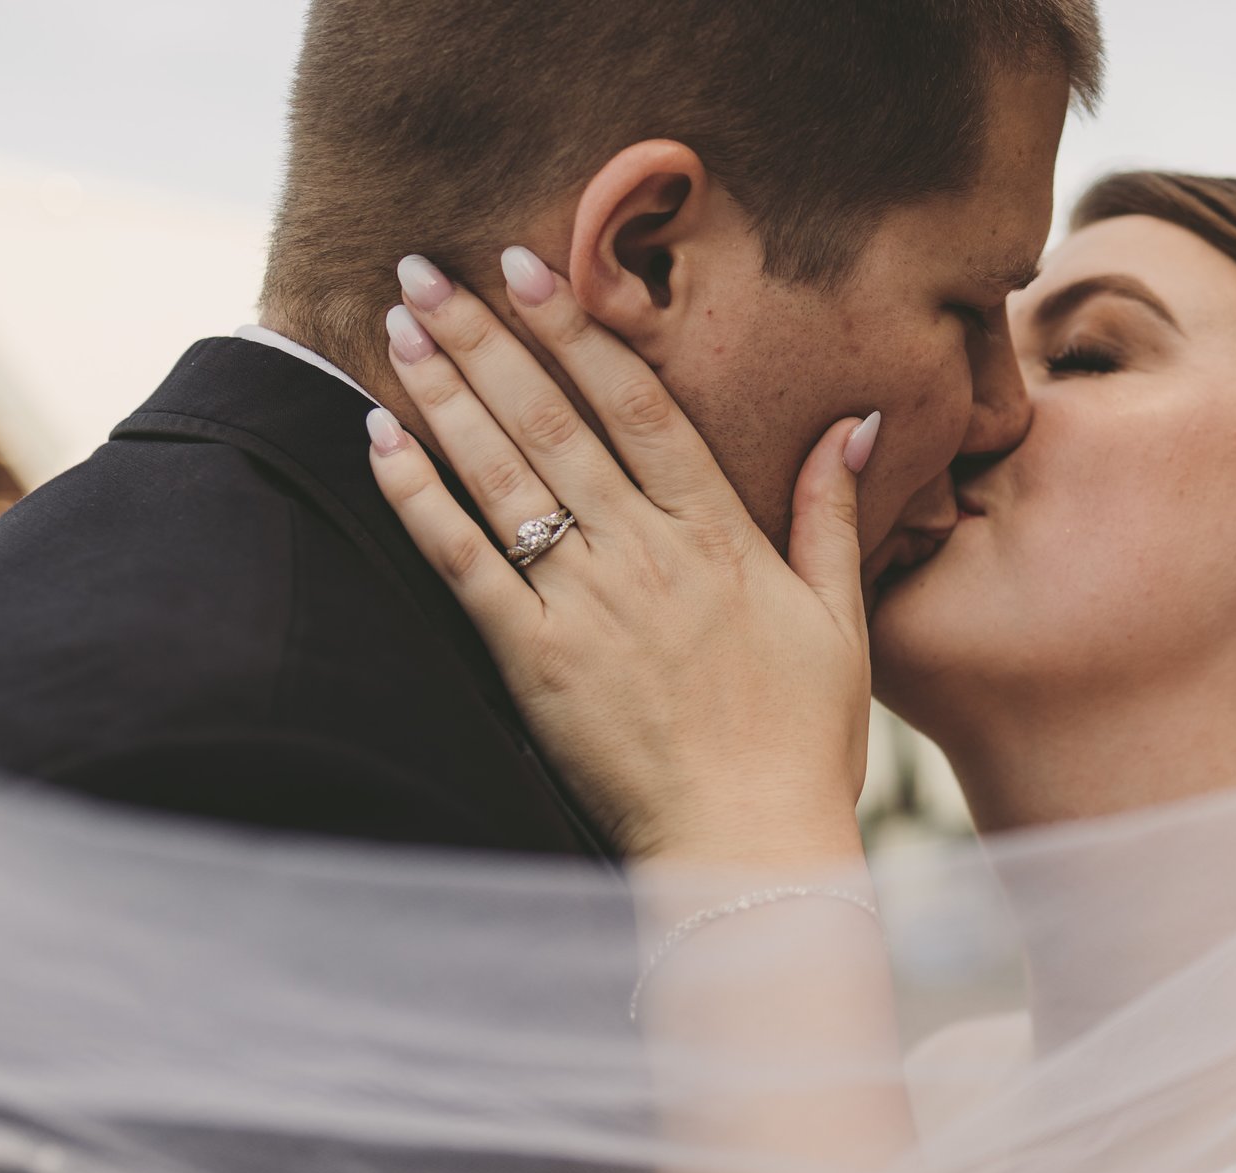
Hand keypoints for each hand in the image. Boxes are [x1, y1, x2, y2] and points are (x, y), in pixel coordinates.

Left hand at [366, 250, 877, 866]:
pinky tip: (380, 436)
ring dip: (444, 390)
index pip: (638, 405)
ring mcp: (585, 604)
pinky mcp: (534, 660)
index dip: (578, 328)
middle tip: (424, 269)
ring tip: (396, 322)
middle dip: (484, 336)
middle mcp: (647, 553)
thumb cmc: (802, 743)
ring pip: (502, 473)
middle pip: (553, 420)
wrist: (749, 843)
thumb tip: (855, 420)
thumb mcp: (839, 619)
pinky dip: (418, 494)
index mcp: (719, 536)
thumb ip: (831, 514)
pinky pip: (463, 560)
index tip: (529, 265)